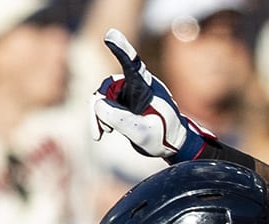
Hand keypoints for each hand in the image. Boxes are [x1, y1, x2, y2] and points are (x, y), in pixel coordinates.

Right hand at [91, 31, 211, 163]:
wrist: (170, 142)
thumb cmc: (163, 136)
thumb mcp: (143, 134)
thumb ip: (121, 119)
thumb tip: (98, 103)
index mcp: (146, 88)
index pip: (133, 65)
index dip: (122, 49)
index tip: (110, 35)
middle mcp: (136, 84)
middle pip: (107, 86)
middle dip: (98, 108)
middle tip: (99, 133)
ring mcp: (127, 91)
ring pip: (102, 96)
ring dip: (97, 115)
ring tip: (102, 133)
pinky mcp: (121, 100)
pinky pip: (102, 104)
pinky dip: (99, 118)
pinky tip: (103, 132)